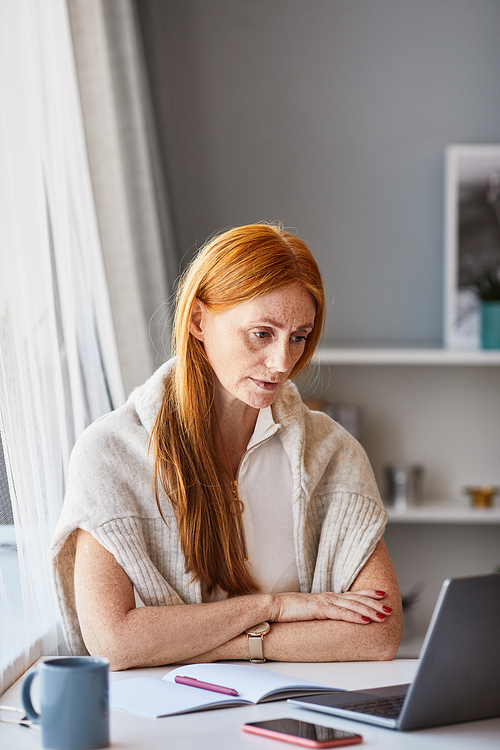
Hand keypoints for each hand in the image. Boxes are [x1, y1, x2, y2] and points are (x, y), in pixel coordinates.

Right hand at [270, 589, 391, 624]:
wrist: (273, 606)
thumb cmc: (288, 611)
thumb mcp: (309, 611)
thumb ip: (321, 613)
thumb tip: (331, 619)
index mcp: (327, 598)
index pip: (351, 594)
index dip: (367, 593)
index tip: (381, 594)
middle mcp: (328, 597)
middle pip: (356, 599)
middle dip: (374, 603)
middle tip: (389, 606)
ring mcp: (325, 602)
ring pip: (352, 605)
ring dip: (370, 610)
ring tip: (383, 614)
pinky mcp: (319, 609)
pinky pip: (341, 613)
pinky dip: (355, 616)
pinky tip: (365, 620)